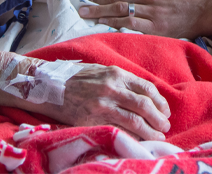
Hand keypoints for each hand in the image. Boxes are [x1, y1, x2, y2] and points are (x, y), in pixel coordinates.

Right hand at [36, 63, 171, 140]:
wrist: (45, 86)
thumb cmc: (75, 79)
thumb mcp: (100, 71)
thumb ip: (120, 80)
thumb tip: (143, 93)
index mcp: (116, 74)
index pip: (147, 88)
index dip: (160, 102)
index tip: (165, 111)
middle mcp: (111, 88)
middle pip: (144, 105)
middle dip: (159, 118)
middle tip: (165, 126)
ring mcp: (101, 105)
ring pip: (134, 120)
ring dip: (150, 131)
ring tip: (157, 137)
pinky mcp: (91, 120)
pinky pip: (117, 130)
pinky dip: (130, 137)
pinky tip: (137, 141)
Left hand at [77, 0, 211, 37]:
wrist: (208, 9)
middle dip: (96, 0)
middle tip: (80, 3)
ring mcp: (152, 13)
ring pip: (120, 12)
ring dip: (101, 13)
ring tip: (86, 15)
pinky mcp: (156, 28)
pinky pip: (132, 26)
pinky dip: (116, 25)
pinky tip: (105, 25)